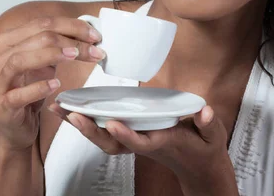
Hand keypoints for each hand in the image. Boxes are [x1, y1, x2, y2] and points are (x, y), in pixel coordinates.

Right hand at [0, 15, 105, 153]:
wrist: (11, 127)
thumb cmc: (26, 91)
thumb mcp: (43, 64)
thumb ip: (56, 46)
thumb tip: (87, 32)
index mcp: (8, 41)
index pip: (42, 23)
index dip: (71, 25)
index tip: (94, 35)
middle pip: (37, 37)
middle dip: (70, 40)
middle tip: (95, 47)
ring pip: (20, 60)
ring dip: (51, 55)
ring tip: (75, 56)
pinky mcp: (2, 105)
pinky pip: (18, 94)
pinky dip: (38, 87)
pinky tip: (56, 85)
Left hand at [48, 104, 238, 194]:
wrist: (198, 164)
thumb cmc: (204, 147)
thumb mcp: (212, 136)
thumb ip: (208, 124)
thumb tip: (204, 111)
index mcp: (163, 142)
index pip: (141, 141)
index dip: (126, 134)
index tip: (112, 123)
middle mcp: (144, 143)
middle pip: (112, 144)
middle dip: (91, 131)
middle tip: (71, 115)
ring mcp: (136, 141)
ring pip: (104, 139)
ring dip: (82, 125)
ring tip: (60, 109)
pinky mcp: (131, 135)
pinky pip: (105, 131)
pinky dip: (88, 122)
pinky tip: (72, 110)